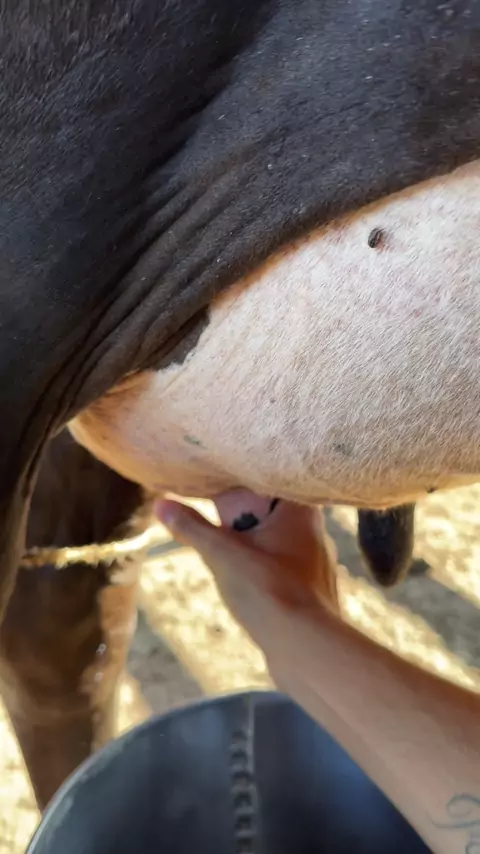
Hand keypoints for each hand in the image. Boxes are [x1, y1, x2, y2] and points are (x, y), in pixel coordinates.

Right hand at [155, 489, 339, 655]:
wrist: (307, 649)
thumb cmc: (268, 591)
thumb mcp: (222, 554)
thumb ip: (192, 527)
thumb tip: (160, 504)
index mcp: (299, 509)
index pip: (265, 479)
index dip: (236, 479)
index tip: (210, 478)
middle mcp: (314, 530)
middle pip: (268, 510)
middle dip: (238, 514)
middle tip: (207, 511)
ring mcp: (315, 562)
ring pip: (273, 541)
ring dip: (248, 543)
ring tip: (222, 546)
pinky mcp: (311, 589)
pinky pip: (279, 566)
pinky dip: (259, 566)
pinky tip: (244, 579)